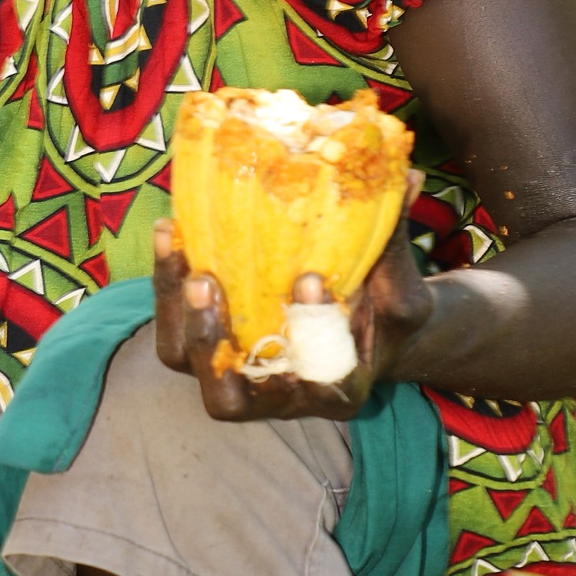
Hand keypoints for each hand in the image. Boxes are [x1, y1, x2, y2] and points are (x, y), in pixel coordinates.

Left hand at [152, 180, 433, 423]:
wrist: (363, 321)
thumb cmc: (387, 311)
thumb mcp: (404, 286)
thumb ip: (397, 245)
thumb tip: (409, 177)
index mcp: (336, 392)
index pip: (320, 384)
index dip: (310, 339)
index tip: (311, 282)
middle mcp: (279, 397)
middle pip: (228, 399)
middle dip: (209, 343)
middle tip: (206, 283)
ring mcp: (238, 374)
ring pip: (186, 362)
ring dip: (175, 311)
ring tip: (182, 251)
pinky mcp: (211, 344)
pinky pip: (174, 327)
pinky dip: (167, 282)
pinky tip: (171, 230)